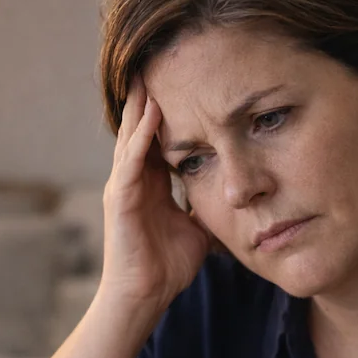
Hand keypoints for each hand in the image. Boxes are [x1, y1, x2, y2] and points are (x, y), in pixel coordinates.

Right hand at [98, 78, 211, 315]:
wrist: (143, 297)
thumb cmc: (167, 267)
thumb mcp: (198, 228)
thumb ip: (209, 208)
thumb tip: (238, 199)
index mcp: (150, 184)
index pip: (159, 138)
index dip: (169, 111)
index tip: (186, 81)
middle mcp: (133, 179)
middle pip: (140, 128)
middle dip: (149, 97)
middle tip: (159, 60)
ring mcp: (123, 187)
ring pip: (131, 137)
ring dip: (141, 106)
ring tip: (149, 73)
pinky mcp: (119, 200)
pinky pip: (130, 160)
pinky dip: (140, 136)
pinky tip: (151, 114)